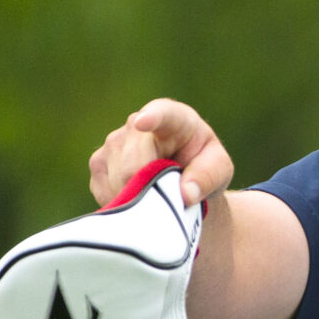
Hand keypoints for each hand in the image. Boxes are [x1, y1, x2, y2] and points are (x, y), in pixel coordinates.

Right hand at [91, 98, 233, 207]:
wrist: (182, 178)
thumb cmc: (205, 167)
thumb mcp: (220, 170)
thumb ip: (208, 177)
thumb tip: (185, 194)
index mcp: (175, 118)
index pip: (163, 115)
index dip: (152, 118)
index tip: (143, 122)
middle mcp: (138, 124)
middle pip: (133, 166)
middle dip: (151, 189)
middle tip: (172, 196)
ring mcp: (113, 143)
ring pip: (118, 181)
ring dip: (140, 197)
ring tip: (159, 192)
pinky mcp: (98, 164)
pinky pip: (106, 192)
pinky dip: (125, 203)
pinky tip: (141, 196)